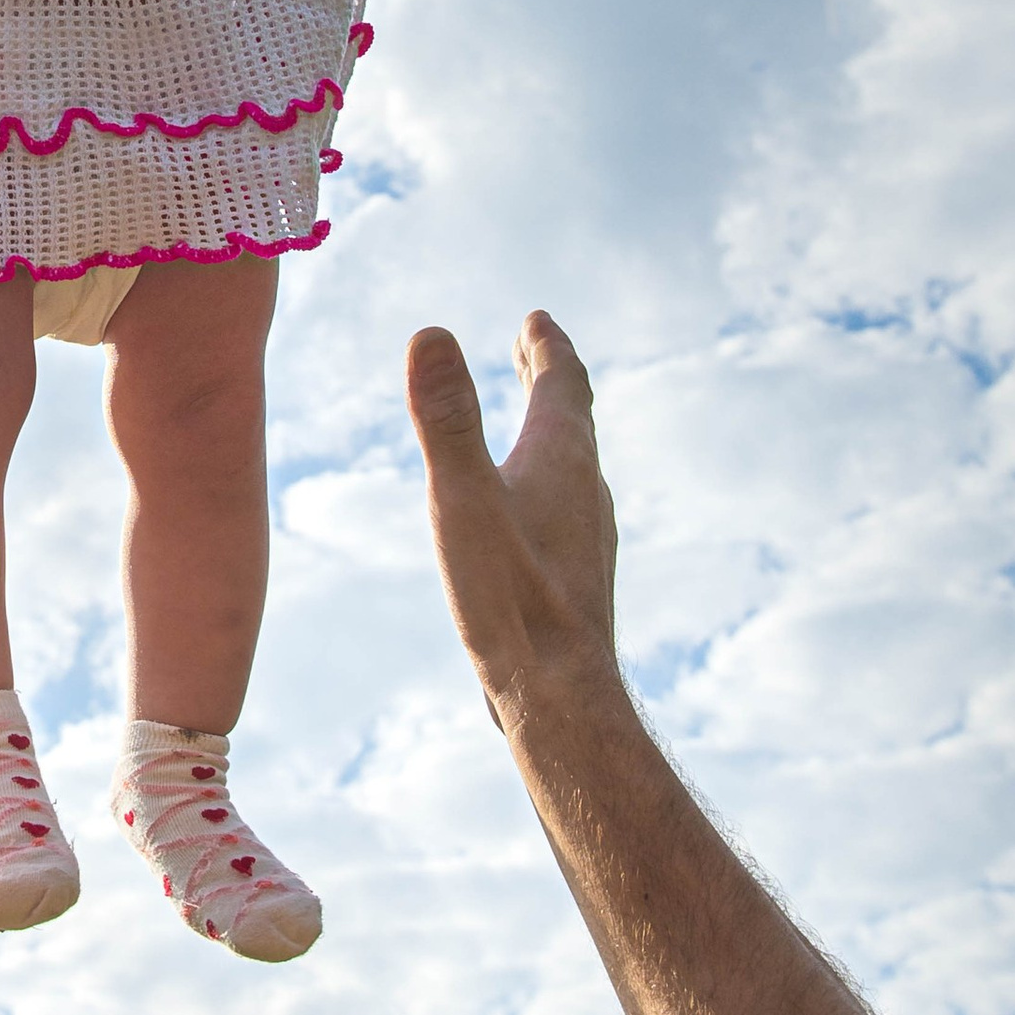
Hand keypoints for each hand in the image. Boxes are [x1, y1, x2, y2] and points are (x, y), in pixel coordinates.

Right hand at [405, 314, 621, 733]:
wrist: (559, 696)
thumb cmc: (510, 597)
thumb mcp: (462, 498)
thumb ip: (446, 418)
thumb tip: (430, 333)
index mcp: (562, 457)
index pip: (562, 380)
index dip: (546, 344)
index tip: (535, 318)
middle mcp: (584, 489)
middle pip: (571, 417)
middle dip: (547, 378)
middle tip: (531, 348)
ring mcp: (584, 535)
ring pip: (570, 464)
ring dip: (549, 430)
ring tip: (529, 420)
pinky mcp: (574, 576)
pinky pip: (563, 507)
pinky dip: (544, 481)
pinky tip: (525, 514)